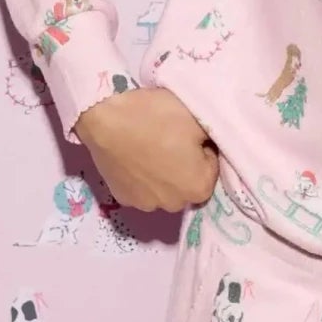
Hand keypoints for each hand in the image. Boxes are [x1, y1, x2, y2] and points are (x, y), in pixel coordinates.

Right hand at [73, 86, 219, 212]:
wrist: (106, 118)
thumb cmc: (157, 117)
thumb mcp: (197, 117)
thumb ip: (215, 136)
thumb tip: (212, 143)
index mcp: (199, 188)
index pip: (212, 168)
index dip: (203, 148)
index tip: (190, 135)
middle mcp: (175, 204)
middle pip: (188, 182)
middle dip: (185, 164)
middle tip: (171, 139)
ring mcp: (146, 204)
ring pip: (165, 188)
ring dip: (164, 173)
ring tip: (151, 147)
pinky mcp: (123, 198)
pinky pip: (142, 188)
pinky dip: (142, 176)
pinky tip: (134, 155)